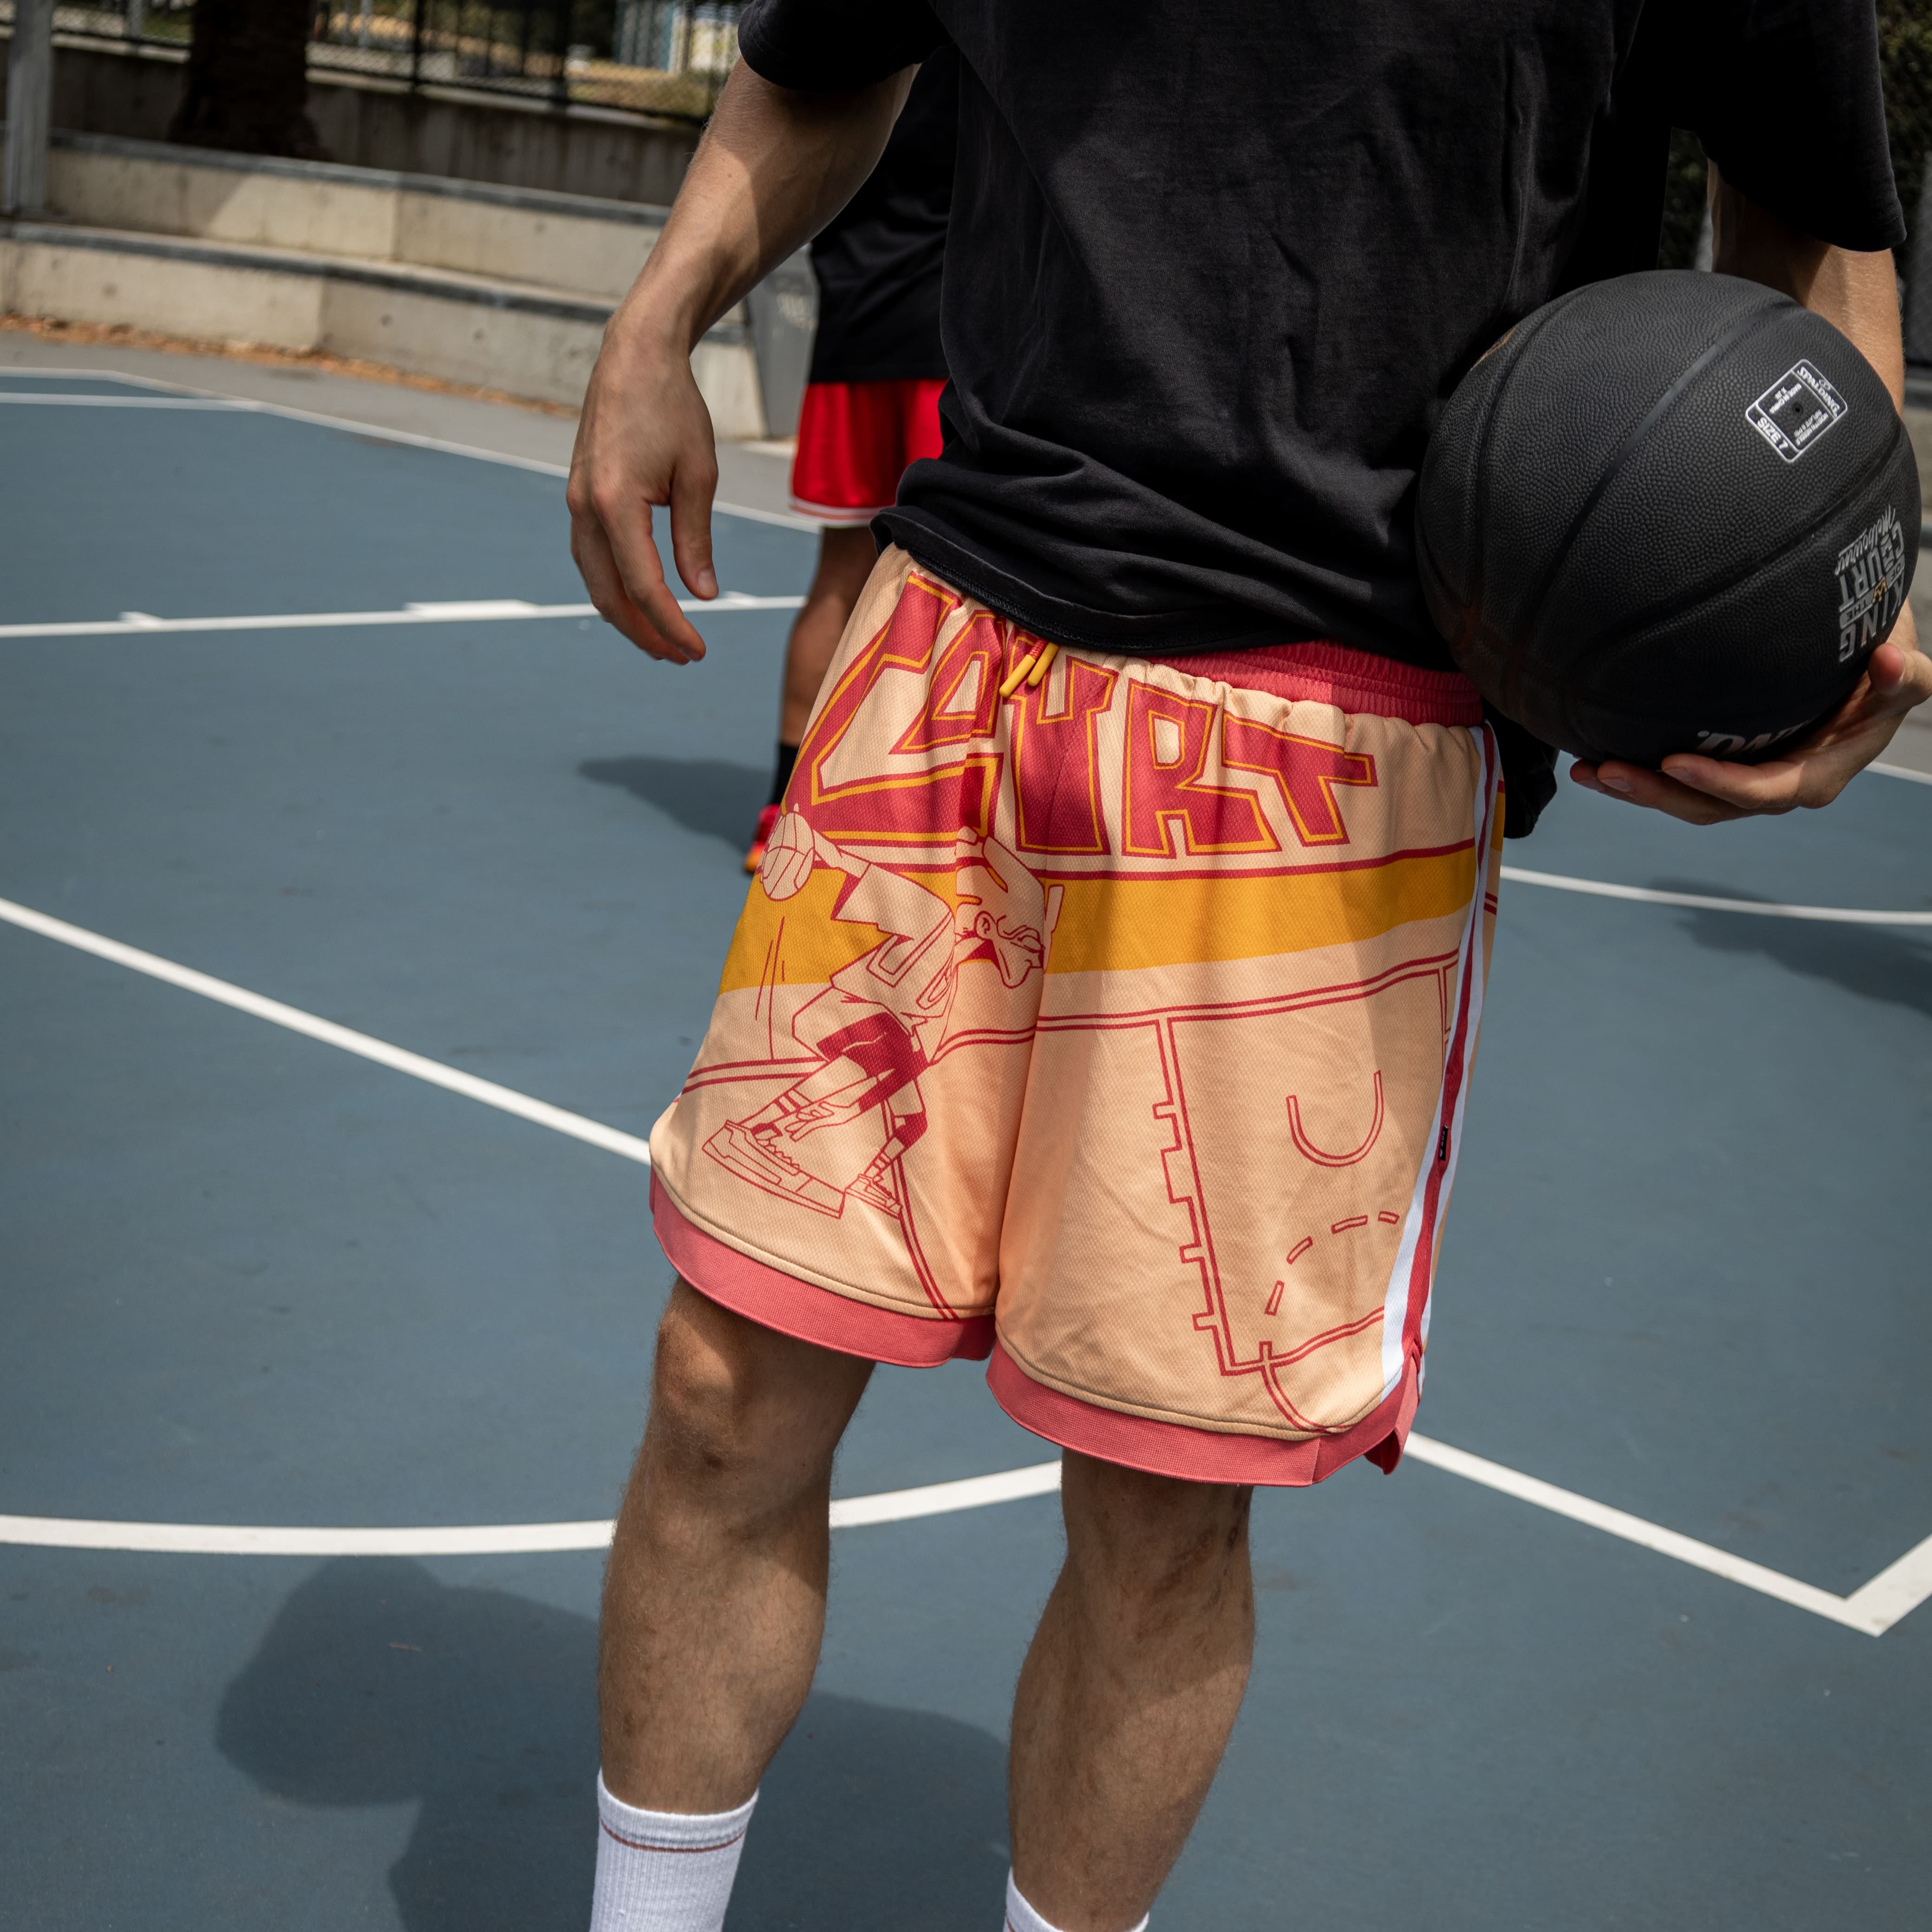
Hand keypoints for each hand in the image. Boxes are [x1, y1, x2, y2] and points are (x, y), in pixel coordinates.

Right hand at [565, 314, 718, 663]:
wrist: (635, 356)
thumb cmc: (673, 408)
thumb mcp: (699, 476)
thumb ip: (696, 540)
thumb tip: (703, 596)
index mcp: (615, 503)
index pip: (643, 586)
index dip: (671, 625)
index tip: (698, 651)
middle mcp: (585, 507)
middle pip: (609, 594)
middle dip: (645, 632)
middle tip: (681, 657)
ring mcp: (575, 501)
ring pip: (594, 578)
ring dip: (627, 614)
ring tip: (662, 638)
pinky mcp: (578, 495)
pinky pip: (591, 555)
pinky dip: (614, 583)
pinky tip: (640, 598)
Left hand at [1570, 609, 1931, 824]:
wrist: (1861, 672)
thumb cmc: (1882, 670)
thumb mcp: (1901, 671)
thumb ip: (1903, 674)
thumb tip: (1891, 661)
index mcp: (1815, 775)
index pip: (1761, 790)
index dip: (1720, 783)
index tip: (1675, 761)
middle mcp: (1775, 786)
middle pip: (1708, 806)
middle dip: (1655, 794)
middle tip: (1605, 770)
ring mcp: (1742, 781)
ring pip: (1682, 799)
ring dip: (1633, 789)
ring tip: (1586, 769)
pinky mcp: (1720, 768)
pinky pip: (1673, 779)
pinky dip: (1635, 769)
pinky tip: (1591, 752)